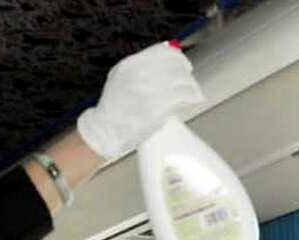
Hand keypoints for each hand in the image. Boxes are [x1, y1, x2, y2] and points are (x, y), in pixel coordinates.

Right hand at [77, 42, 204, 160]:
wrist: (105, 131)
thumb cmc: (113, 108)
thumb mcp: (119, 77)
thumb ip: (139, 64)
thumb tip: (168, 50)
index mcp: (130, 64)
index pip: (163, 51)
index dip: (177, 56)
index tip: (182, 64)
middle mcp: (140, 73)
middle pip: (176, 63)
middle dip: (185, 71)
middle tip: (187, 79)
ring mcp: (150, 89)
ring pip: (184, 78)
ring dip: (191, 85)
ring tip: (191, 92)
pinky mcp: (159, 105)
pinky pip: (185, 95)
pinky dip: (193, 96)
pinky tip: (192, 99)